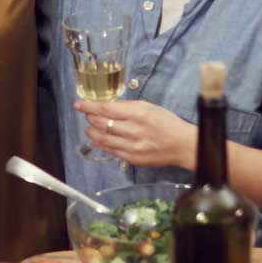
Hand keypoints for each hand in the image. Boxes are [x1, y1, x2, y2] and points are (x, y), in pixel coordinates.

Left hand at [75, 99, 194, 169]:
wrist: (182, 145)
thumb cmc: (167, 123)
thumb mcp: (149, 107)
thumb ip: (127, 107)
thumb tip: (107, 107)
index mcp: (138, 113)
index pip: (106, 109)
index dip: (89, 106)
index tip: (79, 104)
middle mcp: (134, 130)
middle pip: (101, 123)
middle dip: (90, 118)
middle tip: (87, 115)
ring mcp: (132, 146)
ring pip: (103, 139)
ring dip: (92, 132)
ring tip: (90, 128)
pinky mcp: (133, 158)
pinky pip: (111, 151)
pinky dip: (101, 144)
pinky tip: (98, 140)